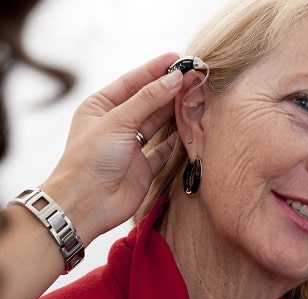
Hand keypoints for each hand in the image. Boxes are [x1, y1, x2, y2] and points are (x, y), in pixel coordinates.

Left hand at [41, 52, 182, 244]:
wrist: (86, 204)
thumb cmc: (90, 160)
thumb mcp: (117, 121)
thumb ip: (147, 100)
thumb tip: (173, 79)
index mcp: (101, 108)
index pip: (132, 82)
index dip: (155, 69)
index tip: (178, 58)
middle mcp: (117, 126)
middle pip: (148, 102)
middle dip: (168, 89)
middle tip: (192, 76)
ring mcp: (131, 147)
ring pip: (157, 124)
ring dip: (174, 111)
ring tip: (194, 95)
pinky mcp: (144, 167)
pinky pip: (164, 149)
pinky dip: (176, 139)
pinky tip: (188, 126)